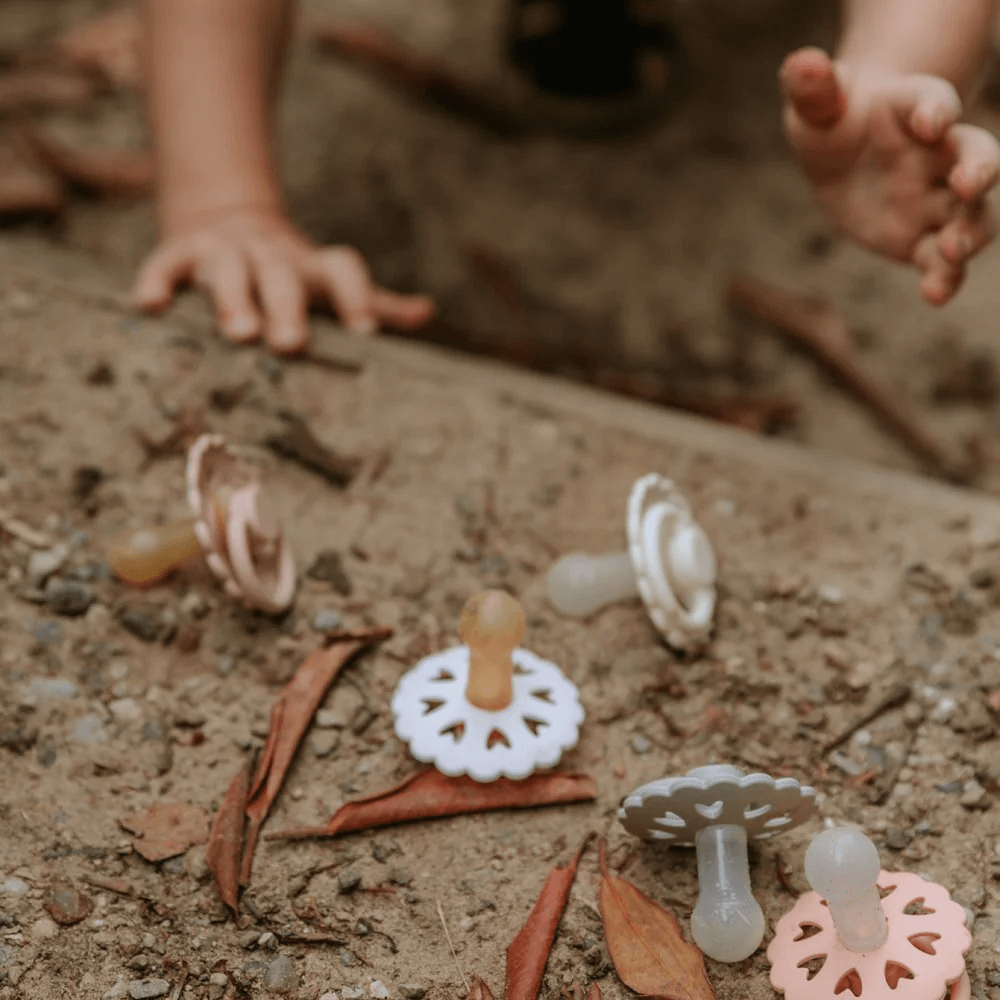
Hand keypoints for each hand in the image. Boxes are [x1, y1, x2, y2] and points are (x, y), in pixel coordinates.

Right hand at [134, 205, 433, 352]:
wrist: (231, 218)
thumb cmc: (293, 272)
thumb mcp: (332, 282)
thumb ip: (376, 302)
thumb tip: (426, 312)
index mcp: (314, 267)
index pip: (343, 271)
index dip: (357, 297)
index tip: (366, 332)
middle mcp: (274, 255)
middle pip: (283, 276)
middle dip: (288, 308)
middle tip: (291, 345)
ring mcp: (227, 250)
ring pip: (229, 269)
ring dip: (232, 298)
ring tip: (238, 333)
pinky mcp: (183, 251)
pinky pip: (167, 262)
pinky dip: (158, 280)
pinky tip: (150, 305)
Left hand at [780, 47, 998, 304]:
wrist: (840, 158)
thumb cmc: (832, 119)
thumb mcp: (816, 104)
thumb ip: (813, 88)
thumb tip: (801, 64)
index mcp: (915, 109)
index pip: (934, 102)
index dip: (936, 109)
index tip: (929, 121)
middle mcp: (938, 153)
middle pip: (976, 156)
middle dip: (980, 169)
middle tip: (971, 184)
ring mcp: (935, 199)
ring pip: (971, 215)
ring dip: (971, 233)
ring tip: (955, 249)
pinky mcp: (922, 239)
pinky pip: (941, 261)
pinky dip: (944, 278)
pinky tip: (935, 295)